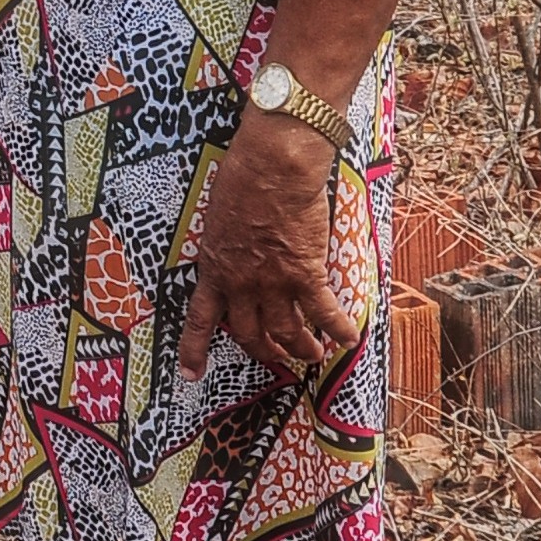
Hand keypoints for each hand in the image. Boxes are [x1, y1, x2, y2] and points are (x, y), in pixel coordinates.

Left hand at [180, 116, 360, 382]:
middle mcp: (241, 283)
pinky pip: (324, 311)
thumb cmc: (243, 180)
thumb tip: (233, 254)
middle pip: (249, 333)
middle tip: (277, 355)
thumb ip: (225, 247)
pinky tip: (348, 338)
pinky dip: (338, 328)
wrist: (273, 167)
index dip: (195, 349)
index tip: (192, 374)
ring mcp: (274, 281)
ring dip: (302, 347)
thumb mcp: (218, 220)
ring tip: (314, 354)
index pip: (200, 318)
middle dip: (264, 350)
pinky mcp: (306, 273)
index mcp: (215, 269)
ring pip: (288, 331)